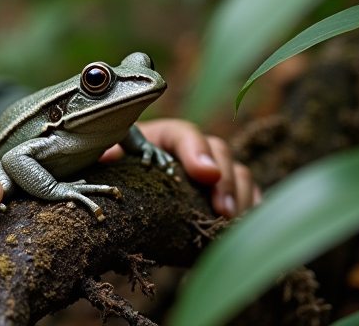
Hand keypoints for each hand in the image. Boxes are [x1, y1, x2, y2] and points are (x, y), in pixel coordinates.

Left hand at [99, 118, 259, 217]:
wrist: (126, 201)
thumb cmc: (117, 175)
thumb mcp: (109, 163)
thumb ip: (108, 155)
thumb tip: (106, 155)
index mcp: (161, 137)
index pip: (185, 133)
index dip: (196, 149)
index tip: (204, 173)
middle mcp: (190, 150)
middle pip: (218, 151)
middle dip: (224, 179)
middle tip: (222, 209)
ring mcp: (210, 171)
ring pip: (238, 172)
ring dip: (239, 196)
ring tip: (231, 221)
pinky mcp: (222, 195)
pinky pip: (248, 194)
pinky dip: (251, 208)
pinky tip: (245, 225)